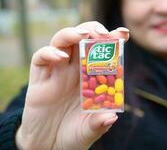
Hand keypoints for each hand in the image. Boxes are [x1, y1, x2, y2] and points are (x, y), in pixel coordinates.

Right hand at [16, 21, 129, 149]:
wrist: (49, 146)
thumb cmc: (73, 134)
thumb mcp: (89, 130)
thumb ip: (99, 125)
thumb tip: (112, 117)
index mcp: (91, 76)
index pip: (102, 51)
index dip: (113, 39)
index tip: (124, 33)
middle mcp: (75, 69)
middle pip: (82, 38)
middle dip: (92, 30)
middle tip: (102, 33)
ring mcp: (56, 71)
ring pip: (61, 41)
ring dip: (72, 33)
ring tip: (83, 35)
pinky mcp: (39, 78)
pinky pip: (40, 57)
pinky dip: (50, 52)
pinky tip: (61, 57)